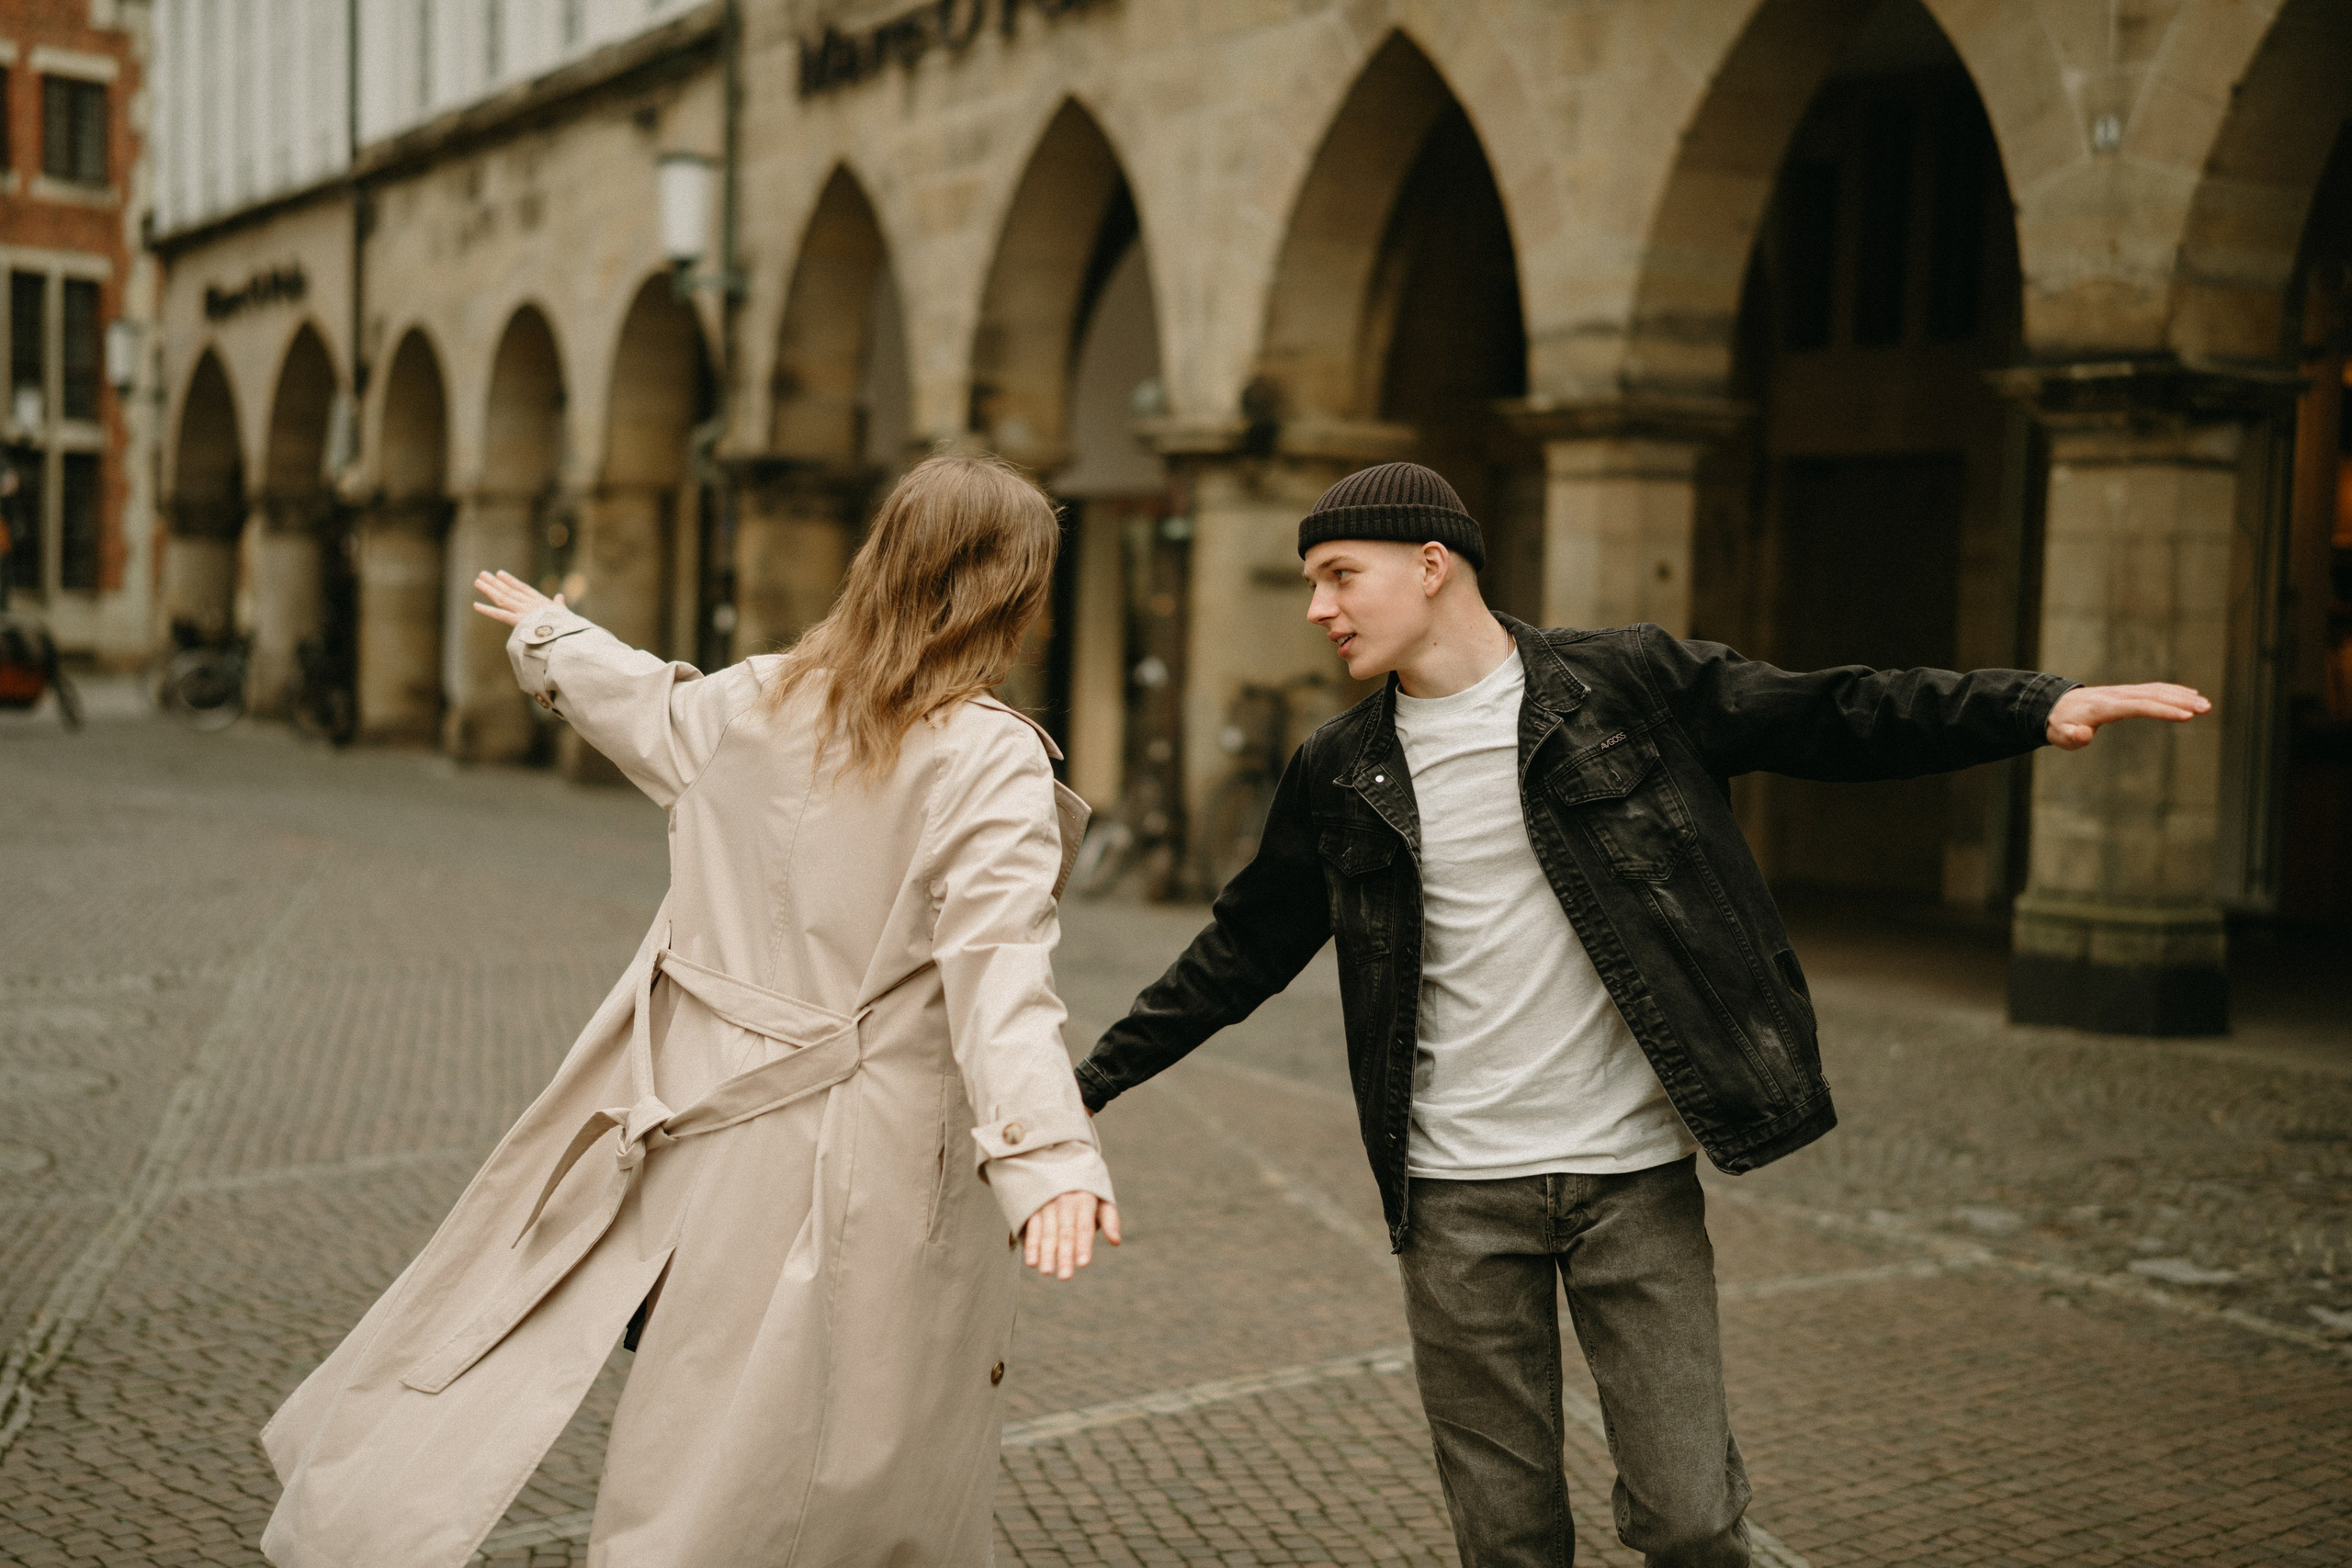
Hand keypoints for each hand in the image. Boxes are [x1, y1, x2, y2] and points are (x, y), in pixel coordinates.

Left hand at [470, 569, 562, 627]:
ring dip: (489, 589)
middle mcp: (529, 604)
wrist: (566, 634)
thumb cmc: (567, 626)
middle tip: (482, 574)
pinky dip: (487, 610)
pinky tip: (475, 605)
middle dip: (495, 582)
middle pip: (508, 591)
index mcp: (540, 601)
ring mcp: (523, 611)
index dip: (510, 581)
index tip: (500, 574)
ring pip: (502, 598)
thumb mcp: (564, 612)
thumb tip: (560, 596)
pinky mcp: (518, 621)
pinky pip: (500, 615)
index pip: (522, 588)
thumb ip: (559, 604)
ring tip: (477, 581)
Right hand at [1021, 1191, 1119, 1279]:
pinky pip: (1032, 1228)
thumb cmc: (1085, 1187)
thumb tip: (1116, 1241)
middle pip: (1065, 1232)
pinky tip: (1031, 1262)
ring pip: (1047, 1231)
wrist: (1057, 1161)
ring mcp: (1047, 1203)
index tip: (1083, 1264)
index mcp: (1085, 1198)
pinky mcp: (1033, 1207)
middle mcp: (1065, 1200)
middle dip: (1064, 1255)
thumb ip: (1109, 1219)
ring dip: (1046, 1252)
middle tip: (1065, 1277)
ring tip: (1047, 1272)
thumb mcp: (1101, 1197)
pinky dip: (1031, 1245)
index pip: (1085, 1226)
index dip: (1084, 1245)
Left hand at [2046, 682, 2209, 749]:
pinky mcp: (2127, 693)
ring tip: (2206, 705)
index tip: (2186, 715)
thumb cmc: (2060, 725)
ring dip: (2181, 695)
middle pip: (2153, 695)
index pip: (2138, 706)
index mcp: (2104, 706)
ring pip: (2156, 690)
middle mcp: (2117, 695)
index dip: (2163, 710)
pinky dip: (2172, 690)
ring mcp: (2123, 692)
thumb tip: (2083, 735)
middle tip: (2206, 708)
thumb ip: (2073, 736)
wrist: (2055, 706)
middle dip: (2180, 701)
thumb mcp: (2061, 735)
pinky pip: (2153, 689)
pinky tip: (2190, 695)